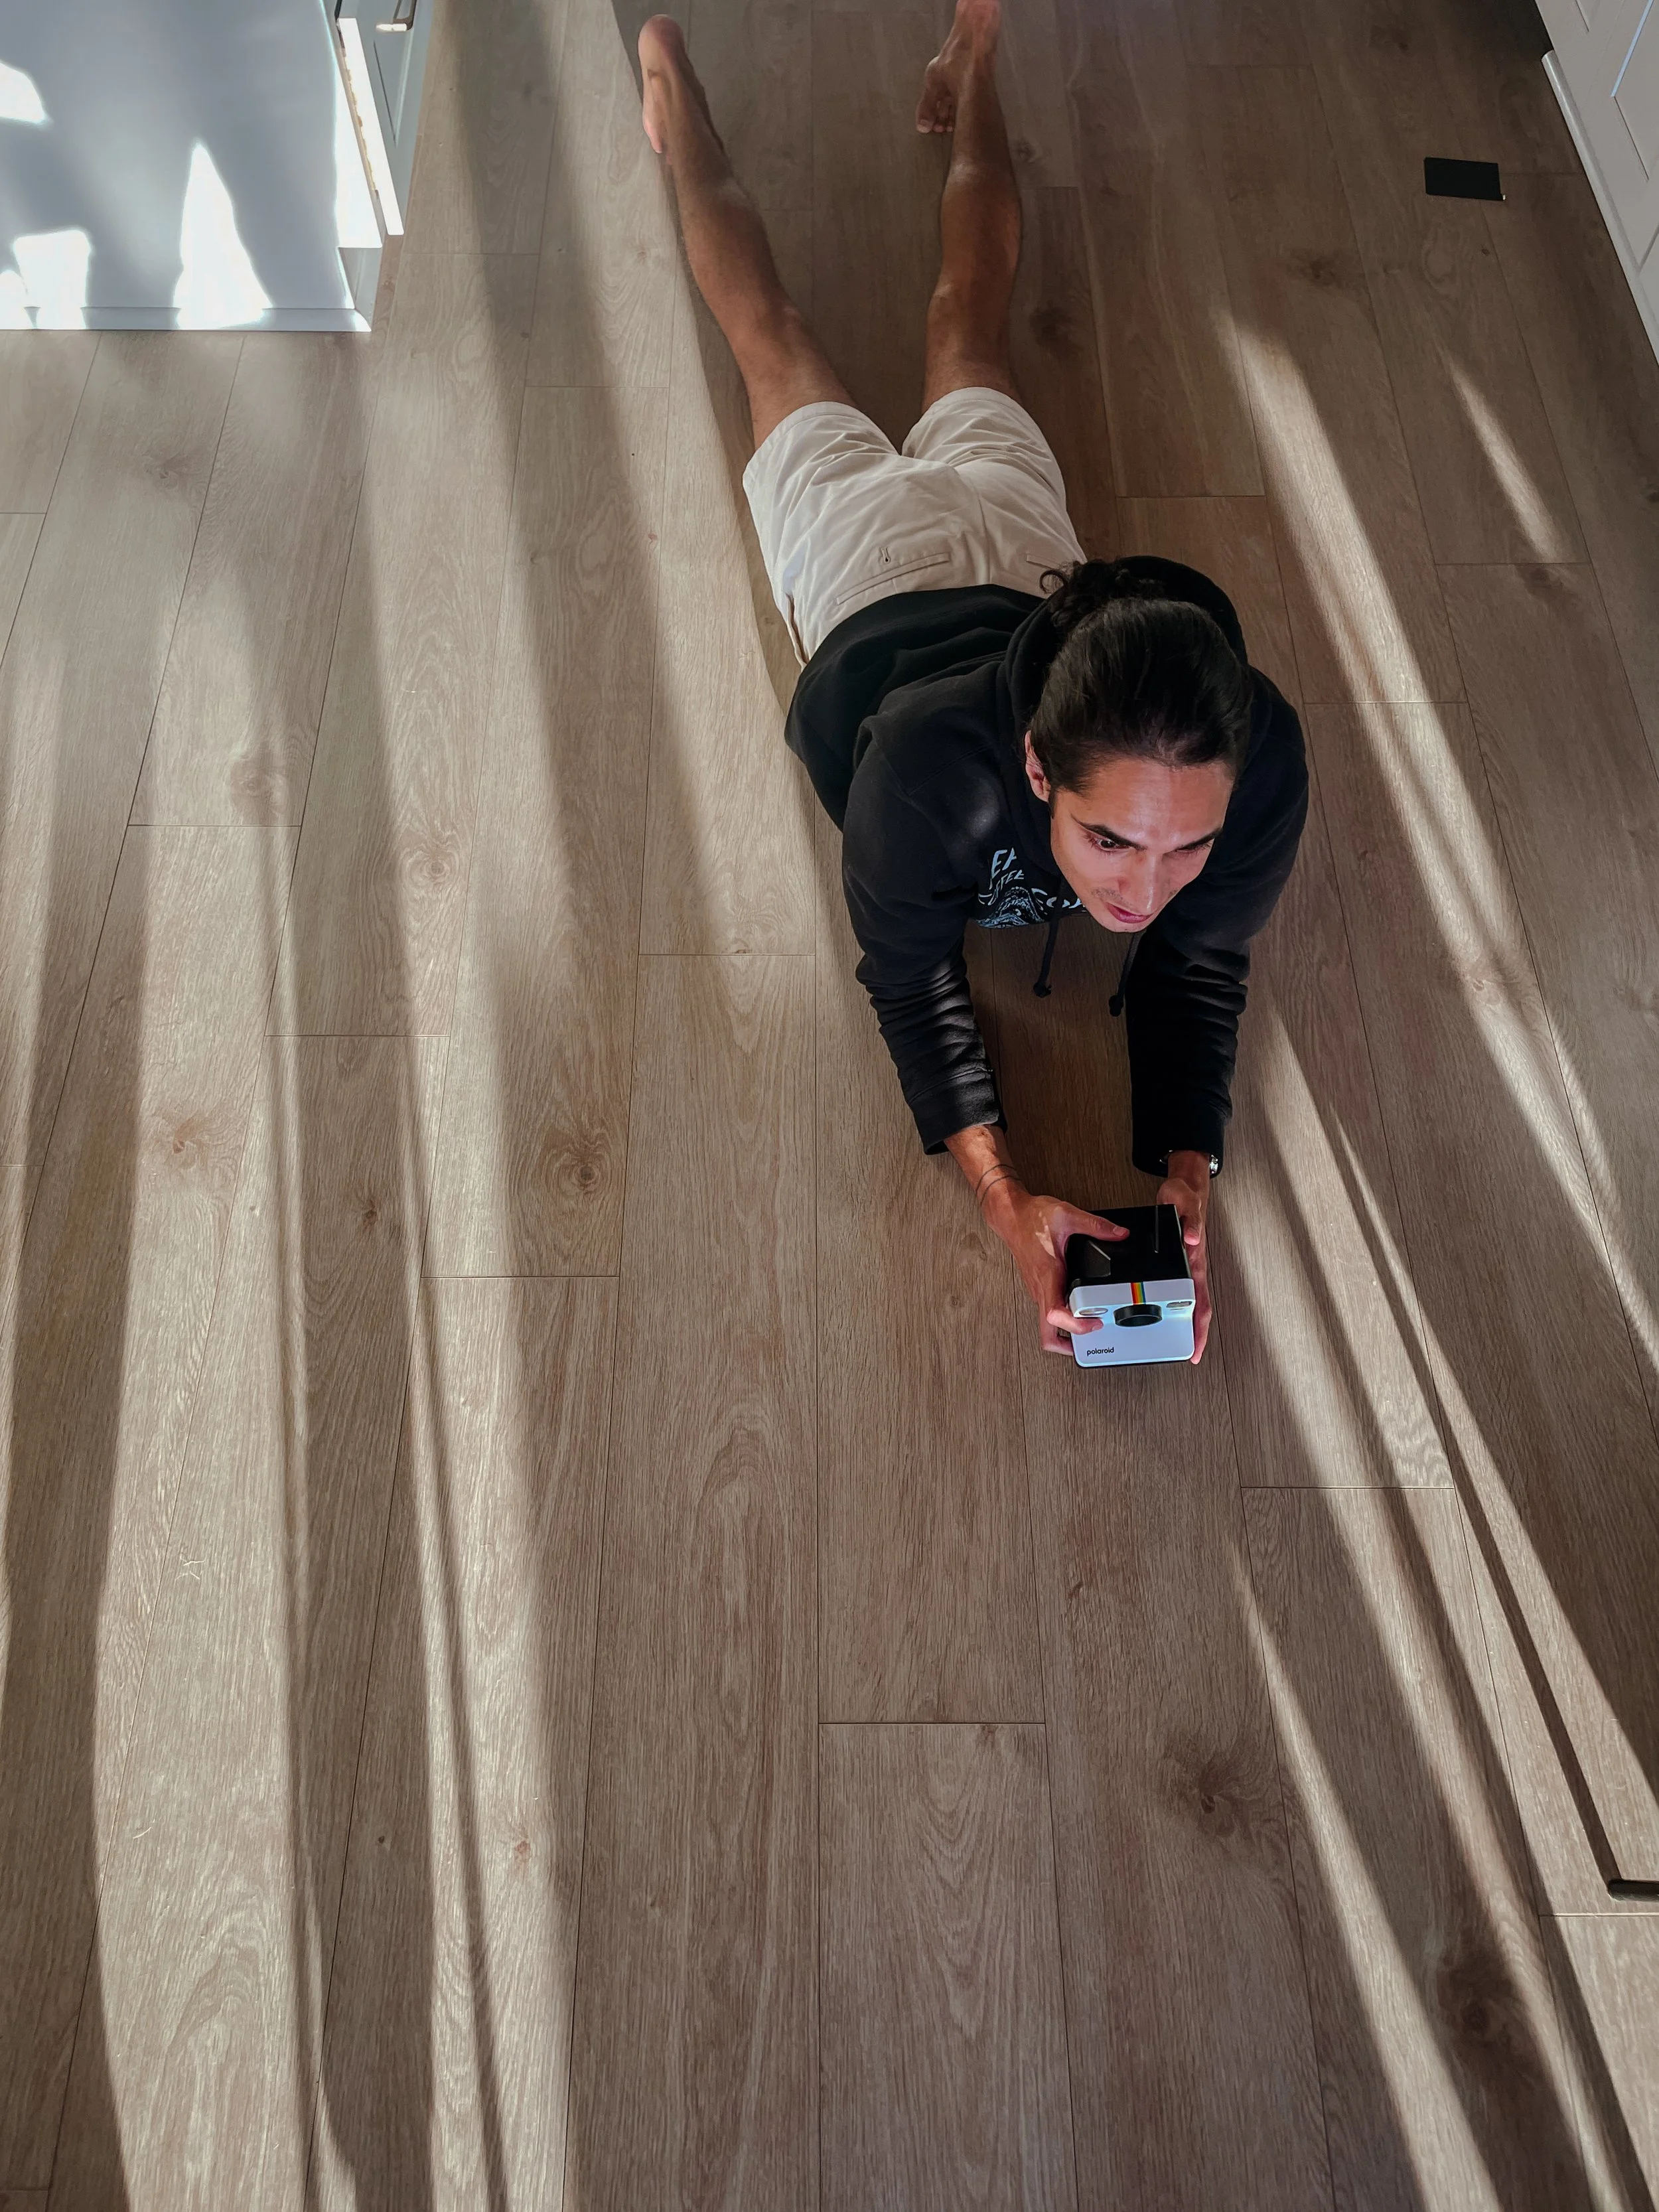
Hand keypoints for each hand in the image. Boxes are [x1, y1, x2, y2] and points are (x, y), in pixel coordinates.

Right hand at [982, 1180, 1128, 1355]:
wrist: (1011, 1215)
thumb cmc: (1030, 1218)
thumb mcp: (1067, 1215)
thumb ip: (1096, 1226)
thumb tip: (1119, 1234)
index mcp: (1047, 1274)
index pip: (1054, 1314)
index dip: (1073, 1327)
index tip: (1093, 1324)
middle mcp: (1040, 1287)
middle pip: (1046, 1331)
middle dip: (1068, 1343)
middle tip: (1093, 1335)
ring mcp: (1037, 1290)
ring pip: (1048, 1324)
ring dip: (1067, 1331)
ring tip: (1091, 1324)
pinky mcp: (1038, 1287)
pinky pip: (1050, 1311)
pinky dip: (1063, 1319)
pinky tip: (1078, 1310)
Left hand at [1157, 1150, 1213, 1362]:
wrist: (1185, 1190)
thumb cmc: (1184, 1199)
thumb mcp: (1183, 1204)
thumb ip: (1189, 1222)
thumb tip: (1192, 1240)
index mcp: (1195, 1261)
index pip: (1201, 1302)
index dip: (1200, 1328)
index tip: (1197, 1348)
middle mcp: (1193, 1268)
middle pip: (1198, 1309)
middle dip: (1196, 1334)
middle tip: (1192, 1355)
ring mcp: (1187, 1267)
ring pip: (1190, 1302)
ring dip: (1187, 1323)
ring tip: (1177, 1343)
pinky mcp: (1179, 1263)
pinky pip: (1179, 1290)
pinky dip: (1176, 1306)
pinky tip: (1167, 1315)